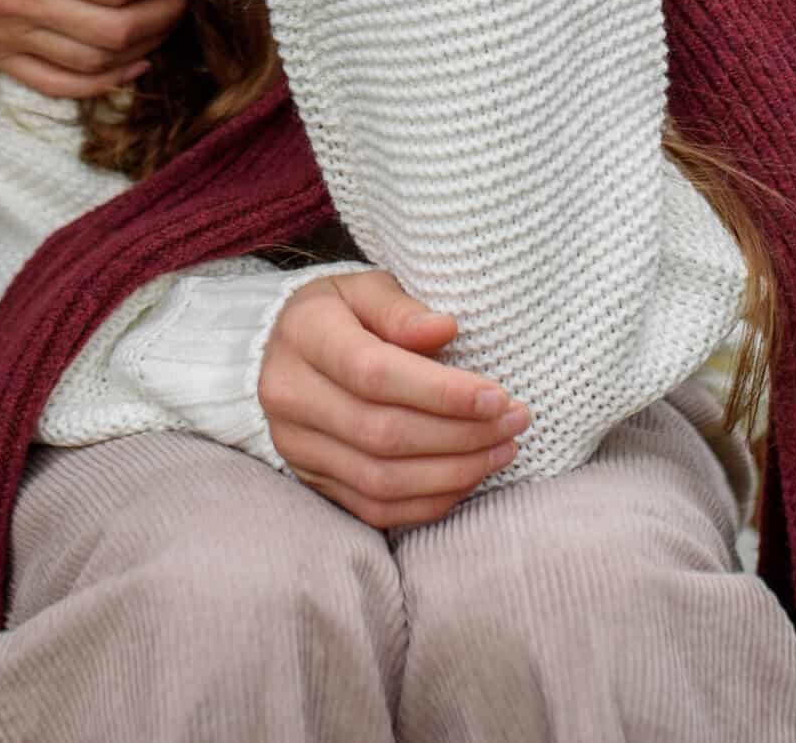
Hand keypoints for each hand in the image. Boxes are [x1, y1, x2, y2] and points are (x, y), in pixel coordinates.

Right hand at [260, 270, 530, 529]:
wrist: (281, 349)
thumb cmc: (339, 312)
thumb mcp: (365, 288)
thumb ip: (401, 309)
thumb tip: (445, 329)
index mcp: (304, 335)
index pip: (375, 373)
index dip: (441, 392)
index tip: (497, 396)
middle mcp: (289, 395)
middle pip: (382, 433)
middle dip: (460, 434)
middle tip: (515, 422)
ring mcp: (295, 445)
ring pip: (380, 479)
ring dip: (452, 472)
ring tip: (501, 451)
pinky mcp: (310, 479)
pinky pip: (373, 507)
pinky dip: (427, 502)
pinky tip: (466, 479)